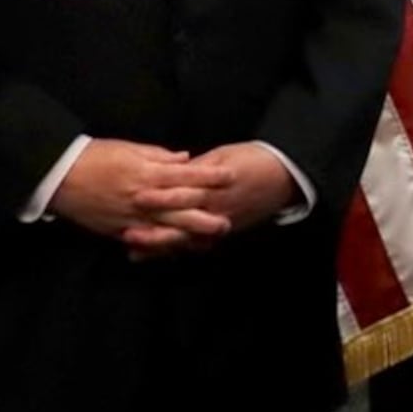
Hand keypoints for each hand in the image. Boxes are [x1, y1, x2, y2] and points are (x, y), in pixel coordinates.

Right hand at [50, 140, 233, 252]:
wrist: (61, 177)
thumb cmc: (94, 156)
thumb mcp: (128, 148)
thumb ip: (159, 155)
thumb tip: (185, 159)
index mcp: (147, 171)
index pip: (186, 174)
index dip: (210, 176)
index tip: (230, 175)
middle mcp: (144, 196)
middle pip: (182, 206)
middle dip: (207, 213)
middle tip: (230, 219)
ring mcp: (133, 216)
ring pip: (168, 228)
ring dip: (191, 235)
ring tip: (210, 239)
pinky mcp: (121, 230)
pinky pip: (146, 241)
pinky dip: (163, 247)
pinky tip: (178, 251)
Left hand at [129, 144, 299, 254]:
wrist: (284, 176)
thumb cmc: (253, 160)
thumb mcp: (222, 156)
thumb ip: (196, 167)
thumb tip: (171, 170)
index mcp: (214, 186)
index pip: (182, 193)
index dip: (159, 197)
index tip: (136, 197)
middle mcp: (216, 209)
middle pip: (181, 224)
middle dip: (154, 232)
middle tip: (127, 236)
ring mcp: (222, 224)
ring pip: (188, 240)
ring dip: (162, 247)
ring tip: (137, 252)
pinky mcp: (227, 232)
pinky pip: (200, 245)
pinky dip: (180, 251)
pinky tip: (163, 256)